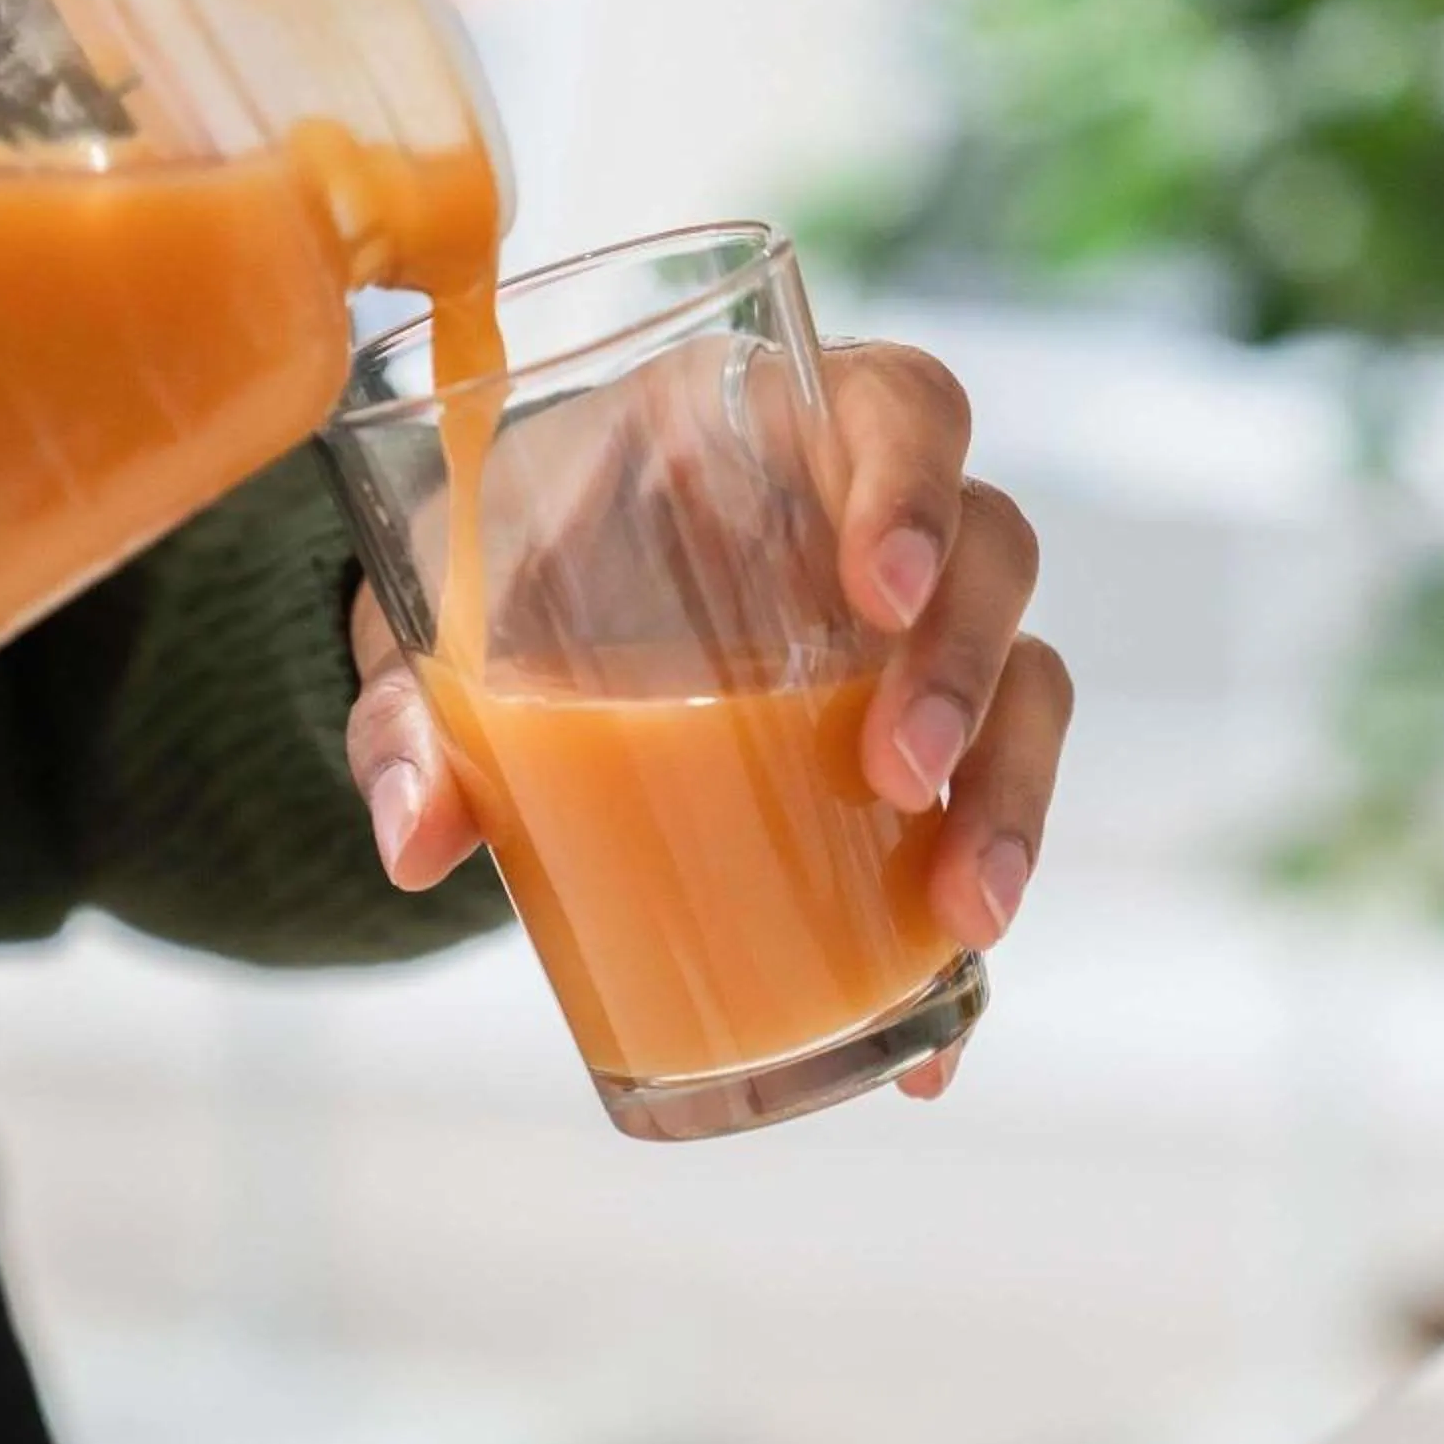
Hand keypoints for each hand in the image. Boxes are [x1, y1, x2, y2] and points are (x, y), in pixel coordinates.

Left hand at [345, 340, 1073, 1099]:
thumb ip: (414, 712)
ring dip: (1010, 794)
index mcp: (765, 428)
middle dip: (963, 668)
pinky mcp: (919, 752)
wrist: (502, 641)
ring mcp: (911, 638)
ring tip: (964, 914)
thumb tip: (419, 839)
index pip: (899, 406)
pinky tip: (938, 1036)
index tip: (877, 587)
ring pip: (1029, 681)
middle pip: (991, 552)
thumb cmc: (494, 579)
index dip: (913, 482)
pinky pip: (988, 815)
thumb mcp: (433, 623)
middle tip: (895, 772)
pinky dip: (968, 925)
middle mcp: (868, 519)